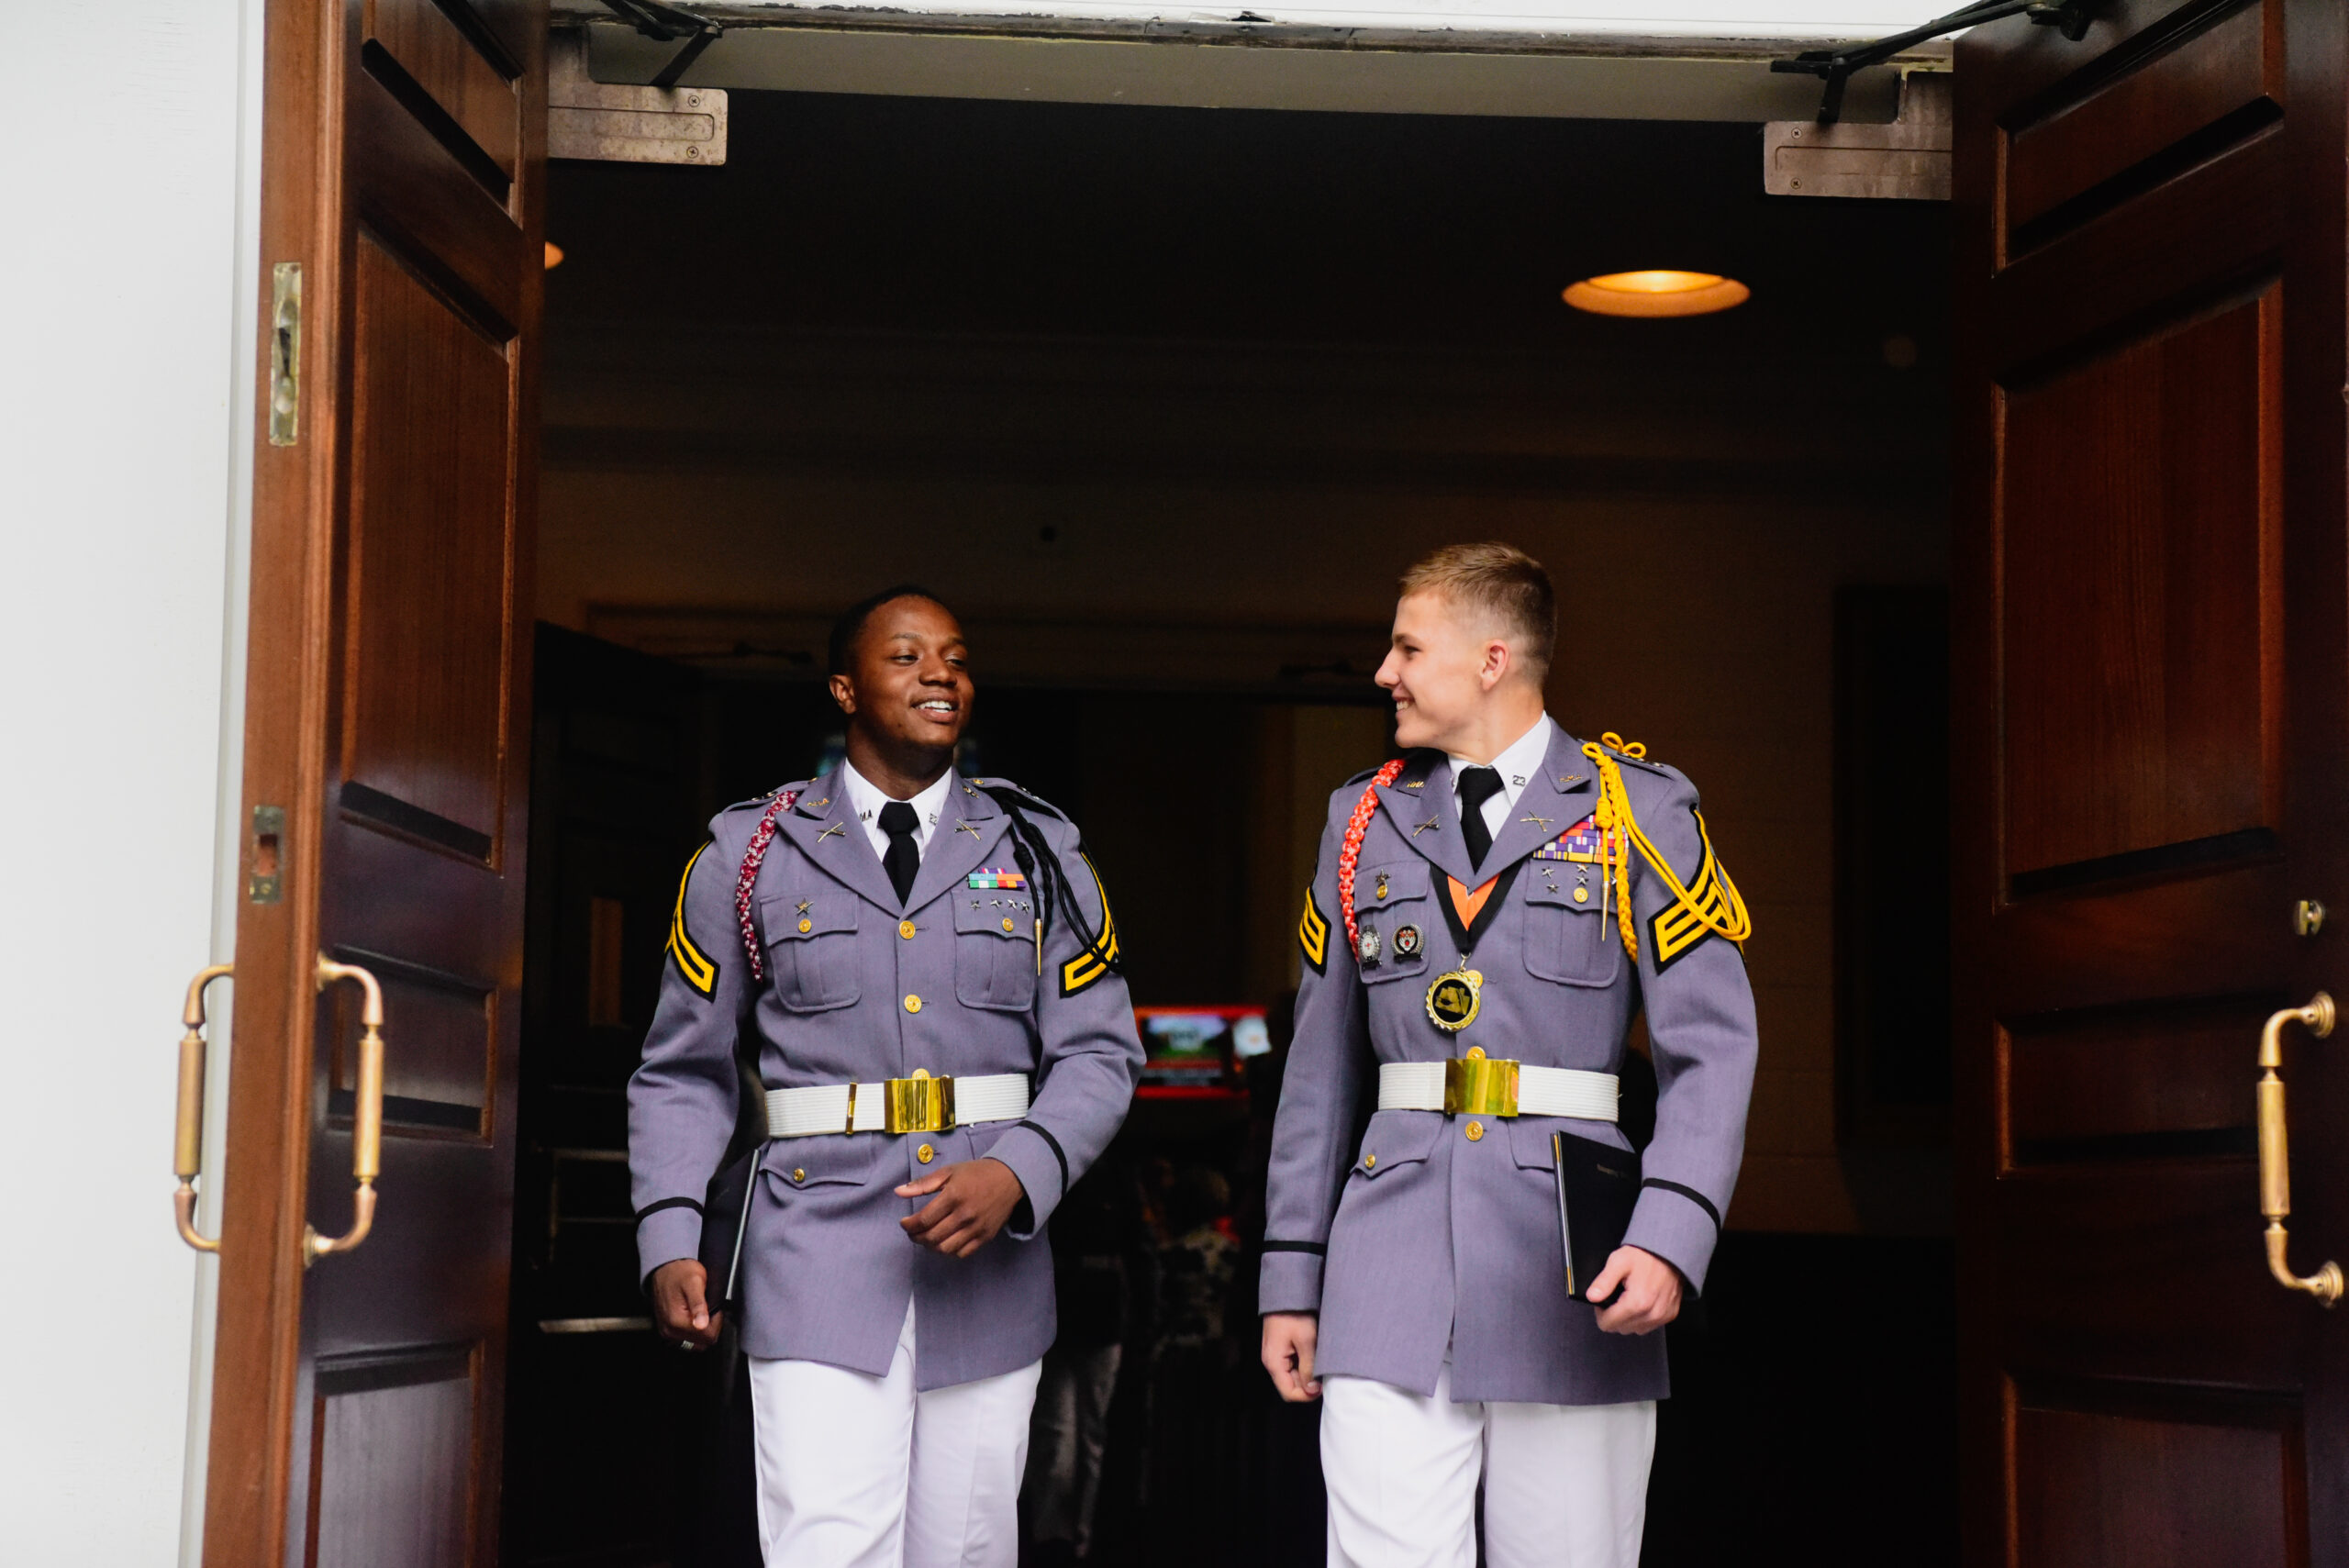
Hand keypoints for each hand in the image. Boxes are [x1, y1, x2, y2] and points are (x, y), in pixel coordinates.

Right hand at [650, 1258, 722, 1348]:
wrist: (664, 1268)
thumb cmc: (680, 1272)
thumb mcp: (695, 1282)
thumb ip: (699, 1304)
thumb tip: (702, 1325)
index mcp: (677, 1321)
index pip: (708, 1337)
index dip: (716, 1322)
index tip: (713, 1308)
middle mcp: (670, 1331)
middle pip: (702, 1343)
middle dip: (709, 1327)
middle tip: (708, 1308)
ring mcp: (667, 1332)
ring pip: (694, 1343)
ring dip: (702, 1331)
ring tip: (701, 1311)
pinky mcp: (666, 1330)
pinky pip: (685, 1339)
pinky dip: (692, 1331)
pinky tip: (693, 1316)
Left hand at [897, 1157, 1025, 1256]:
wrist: (1009, 1179)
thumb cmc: (976, 1173)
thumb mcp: (949, 1172)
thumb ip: (923, 1184)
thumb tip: (898, 1192)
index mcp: (953, 1196)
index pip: (924, 1220)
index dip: (909, 1225)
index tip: (904, 1223)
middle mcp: (964, 1215)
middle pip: (932, 1237)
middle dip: (916, 1237)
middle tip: (913, 1232)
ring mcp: (976, 1228)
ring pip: (945, 1249)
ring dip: (930, 1246)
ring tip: (927, 1237)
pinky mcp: (985, 1237)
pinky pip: (962, 1253)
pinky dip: (948, 1251)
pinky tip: (944, 1241)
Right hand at [1261, 1312, 1320, 1401]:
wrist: (1286, 1293)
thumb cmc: (1295, 1315)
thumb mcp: (1307, 1342)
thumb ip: (1308, 1368)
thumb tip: (1312, 1390)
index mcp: (1274, 1363)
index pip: (1289, 1393)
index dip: (1307, 1395)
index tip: (1322, 1386)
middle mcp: (1271, 1362)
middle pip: (1290, 1385)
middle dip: (1308, 1383)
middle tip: (1323, 1371)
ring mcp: (1275, 1355)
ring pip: (1292, 1375)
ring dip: (1306, 1372)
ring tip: (1318, 1358)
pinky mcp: (1280, 1348)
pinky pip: (1292, 1364)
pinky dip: (1303, 1363)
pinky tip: (1312, 1352)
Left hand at [1588, 1245, 1682, 1334]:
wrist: (1669, 1252)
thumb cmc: (1644, 1256)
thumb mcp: (1618, 1262)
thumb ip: (1603, 1282)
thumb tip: (1592, 1297)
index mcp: (1637, 1302)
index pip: (1608, 1324)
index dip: (1601, 1312)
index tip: (1604, 1300)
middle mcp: (1651, 1313)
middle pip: (1620, 1328)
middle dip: (1614, 1315)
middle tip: (1616, 1296)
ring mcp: (1662, 1316)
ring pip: (1635, 1330)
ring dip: (1628, 1319)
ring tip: (1629, 1298)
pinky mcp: (1670, 1315)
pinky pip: (1649, 1326)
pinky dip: (1642, 1318)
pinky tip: (1641, 1302)